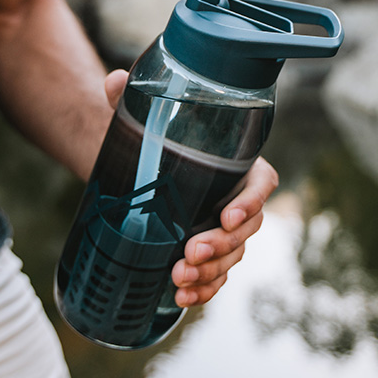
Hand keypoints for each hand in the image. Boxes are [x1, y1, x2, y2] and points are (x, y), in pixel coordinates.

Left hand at [103, 70, 278, 307]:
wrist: (130, 167)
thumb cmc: (148, 136)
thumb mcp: (141, 114)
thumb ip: (131, 96)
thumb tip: (115, 80)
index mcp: (236, 162)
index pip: (262, 182)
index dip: (252, 201)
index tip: (226, 216)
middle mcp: (236, 198)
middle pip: (248, 227)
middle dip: (222, 244)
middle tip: (189, 251)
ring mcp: (223, 229)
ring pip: (233, 255)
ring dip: (211, 271)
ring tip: (178, 278)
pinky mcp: (207, 252)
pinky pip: (216, 276)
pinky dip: (203, 291)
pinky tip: (181, 297)